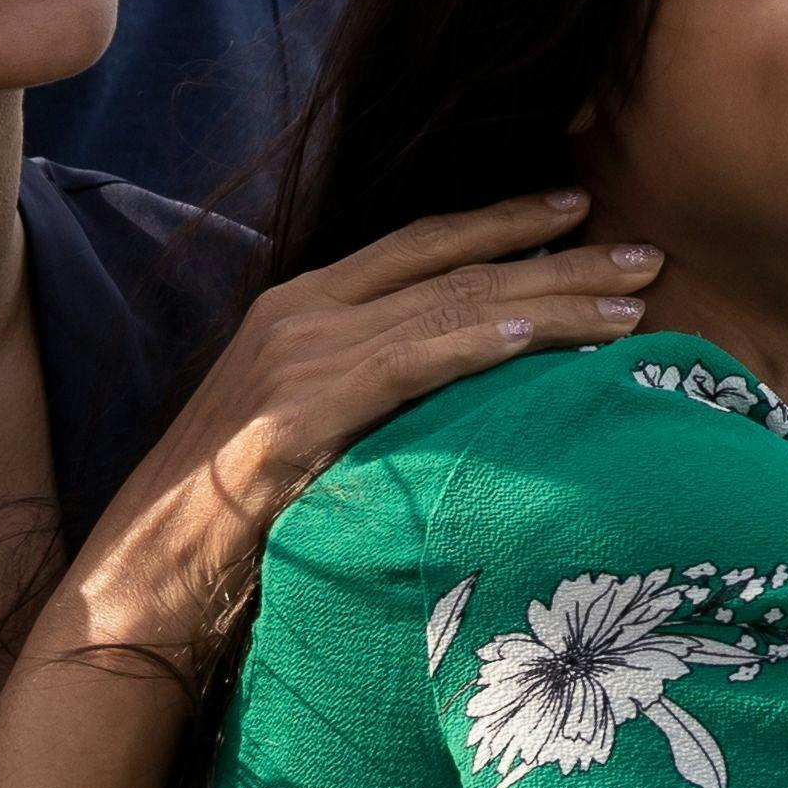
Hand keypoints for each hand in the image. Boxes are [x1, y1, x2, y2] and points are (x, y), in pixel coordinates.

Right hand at [63, 196, 659, 653]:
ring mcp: (298, 356)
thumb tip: (452, 391)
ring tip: (632, 302)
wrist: (141, 576)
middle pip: (456, 267)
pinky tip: (541, 336)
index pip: (422, 245)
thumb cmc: (227, 516)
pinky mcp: (299, 410)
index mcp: (301, 306)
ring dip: (553, 303)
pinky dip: (481, 344)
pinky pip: (411, 364)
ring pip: (453, 309)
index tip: (577, 211)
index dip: (503, 223)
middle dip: (559, 256)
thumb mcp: (304, 424)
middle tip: (646, 254)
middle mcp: (301, 313)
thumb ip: (365, 386)